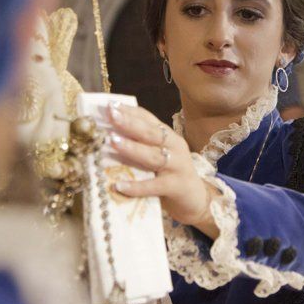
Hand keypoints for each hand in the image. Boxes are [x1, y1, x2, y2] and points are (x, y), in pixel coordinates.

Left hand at [106, 103, 219, 236]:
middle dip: (130, 123)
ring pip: (153, 156)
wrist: (195, 199)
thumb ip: (140, 146)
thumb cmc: (169, 175)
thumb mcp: (158, 156)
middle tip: (111, 115)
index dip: (130, 111)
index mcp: (168, 136)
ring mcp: (177, 166)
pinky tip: (119, 185)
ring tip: (112, 140)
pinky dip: (136, 186)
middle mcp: (175, 147)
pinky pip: (154, 186)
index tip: (110, 105)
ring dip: (132, 148)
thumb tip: (108, 135)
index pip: (148, 119)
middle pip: (151, 133)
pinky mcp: (176, 186)